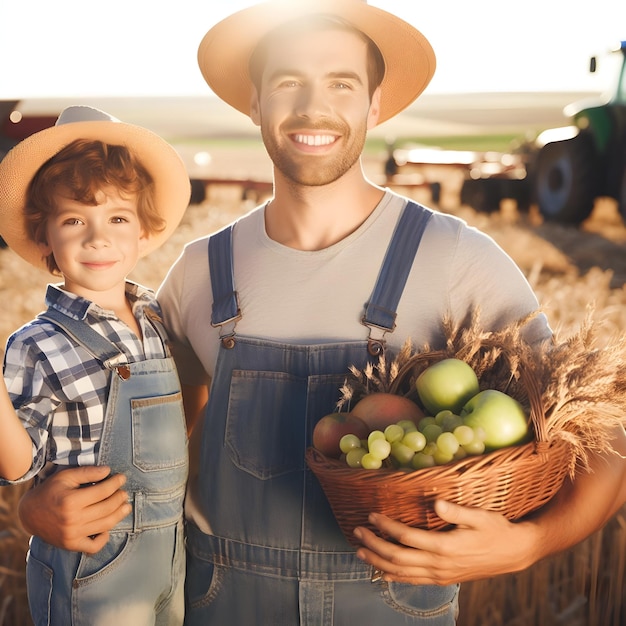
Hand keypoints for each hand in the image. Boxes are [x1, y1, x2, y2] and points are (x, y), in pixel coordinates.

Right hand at [18, 466, 130, 553]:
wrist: (30, 514)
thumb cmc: (50, 491)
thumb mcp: (65, 476)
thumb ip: (87, 472)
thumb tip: (108, 471)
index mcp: (70, 501)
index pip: (103, 491)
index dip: (116, 483)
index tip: (122, 478)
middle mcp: (72, 520)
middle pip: (107, 508)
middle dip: (120, 498)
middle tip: (124, 493)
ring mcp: (72, 535)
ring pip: (105, 525)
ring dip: (119, 515)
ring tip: (125, 506)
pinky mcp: (71, 545)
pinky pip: (94, 546)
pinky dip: (104, 538)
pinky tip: (107, 527)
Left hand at [353, 500, 535, 585]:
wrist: (513, 553)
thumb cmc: (496, 529)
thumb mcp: (480, 515)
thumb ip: (457, 511)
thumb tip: (436, 502)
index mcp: (446, 546)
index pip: (406, 537)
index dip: (386, 526)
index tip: (371, 515)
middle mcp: (439, 564)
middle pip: (398, 557)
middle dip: (374, 545)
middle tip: (357, 532)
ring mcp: (440, 574)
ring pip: (402, 573)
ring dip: (378, 562)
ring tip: (360, 552)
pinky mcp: (443, 579)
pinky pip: (413, 581)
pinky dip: (394, 577)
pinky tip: (382, 573)